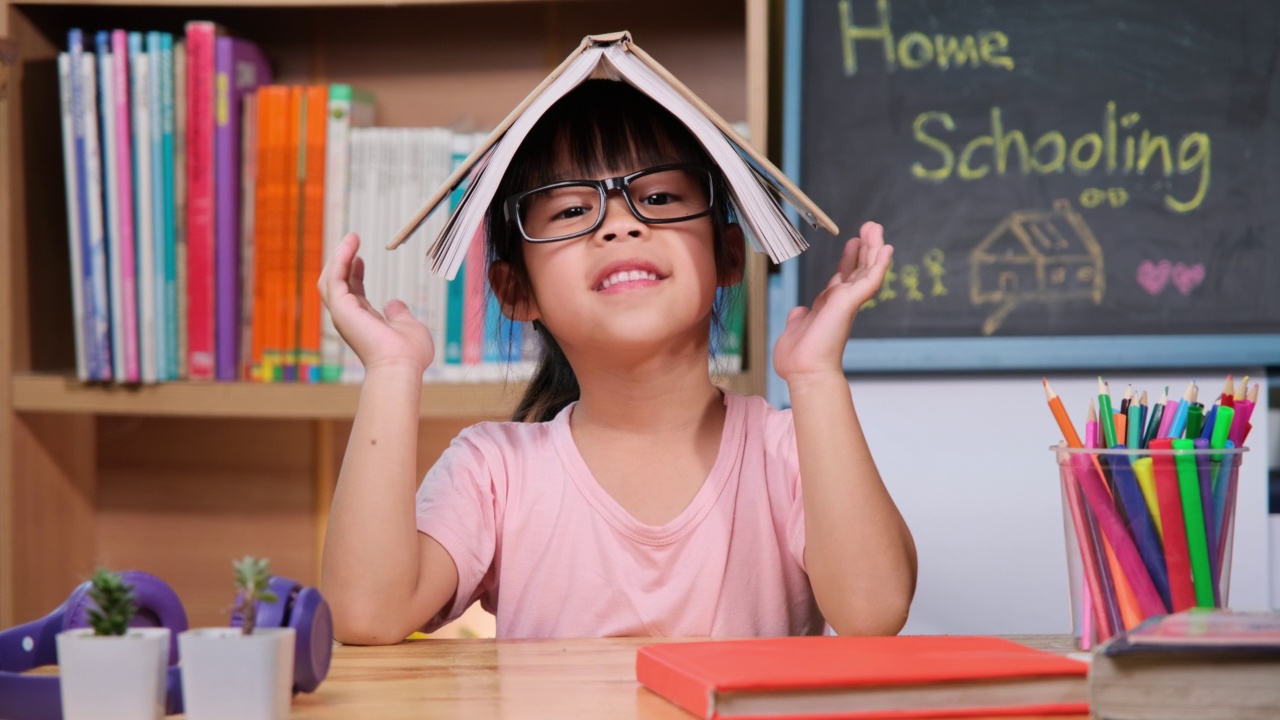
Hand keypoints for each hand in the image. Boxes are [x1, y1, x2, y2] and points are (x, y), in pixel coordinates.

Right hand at [318, 232, 433, 374]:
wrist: (401, 366)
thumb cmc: (408, 353)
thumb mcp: (408, 326)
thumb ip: (399, 314)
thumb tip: (394, 303)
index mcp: (363, 321)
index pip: (352, 293)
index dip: (354, 273)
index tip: (360, 258)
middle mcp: (349, 318)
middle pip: (336, 284)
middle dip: (342, 261)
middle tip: (352, 241)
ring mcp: (343, 314)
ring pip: (330, 279)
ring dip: (339, 256)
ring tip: (351, 237)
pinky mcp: (341, 308)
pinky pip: (335, 277)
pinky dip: (341, 259)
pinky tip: (351, 244)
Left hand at [773, 222, 892, 382]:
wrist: (803, 371)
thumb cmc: (798, 359)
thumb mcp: (795, 328)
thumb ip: (799, 317)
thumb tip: (798, 311)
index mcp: (829, 306)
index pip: (843, 277)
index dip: (849, 259)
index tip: (854, 242)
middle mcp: (842, 303)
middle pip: (859, 269)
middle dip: (865, 247)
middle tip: (871, 227)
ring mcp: (848, 302)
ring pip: (867, 270)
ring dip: (873, 248)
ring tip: (876, 228)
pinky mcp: (851, 303)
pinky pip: (870, 280)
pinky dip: (879, 264)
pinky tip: (886, 248)